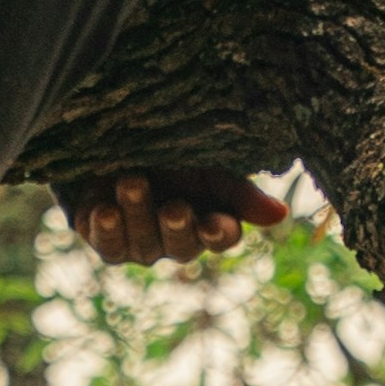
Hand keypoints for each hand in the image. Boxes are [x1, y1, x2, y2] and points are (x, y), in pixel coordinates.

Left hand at [71, 172, 293, 269]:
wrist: (122, 140)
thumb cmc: (175, 153)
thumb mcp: (210, 165)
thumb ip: (241, 193)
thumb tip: (281, 214)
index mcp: (210, 222)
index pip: (222, 237)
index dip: (218, 234)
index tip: (213, 224)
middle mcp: (176, 240)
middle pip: (181, 245)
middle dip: (175, 226)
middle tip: (173, 207)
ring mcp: (140, 244)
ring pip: (142, 245)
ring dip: (137, 215)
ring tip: (131, 183)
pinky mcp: (105, 239)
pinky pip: (107, 246)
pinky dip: (105, 229)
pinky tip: (103, 210)